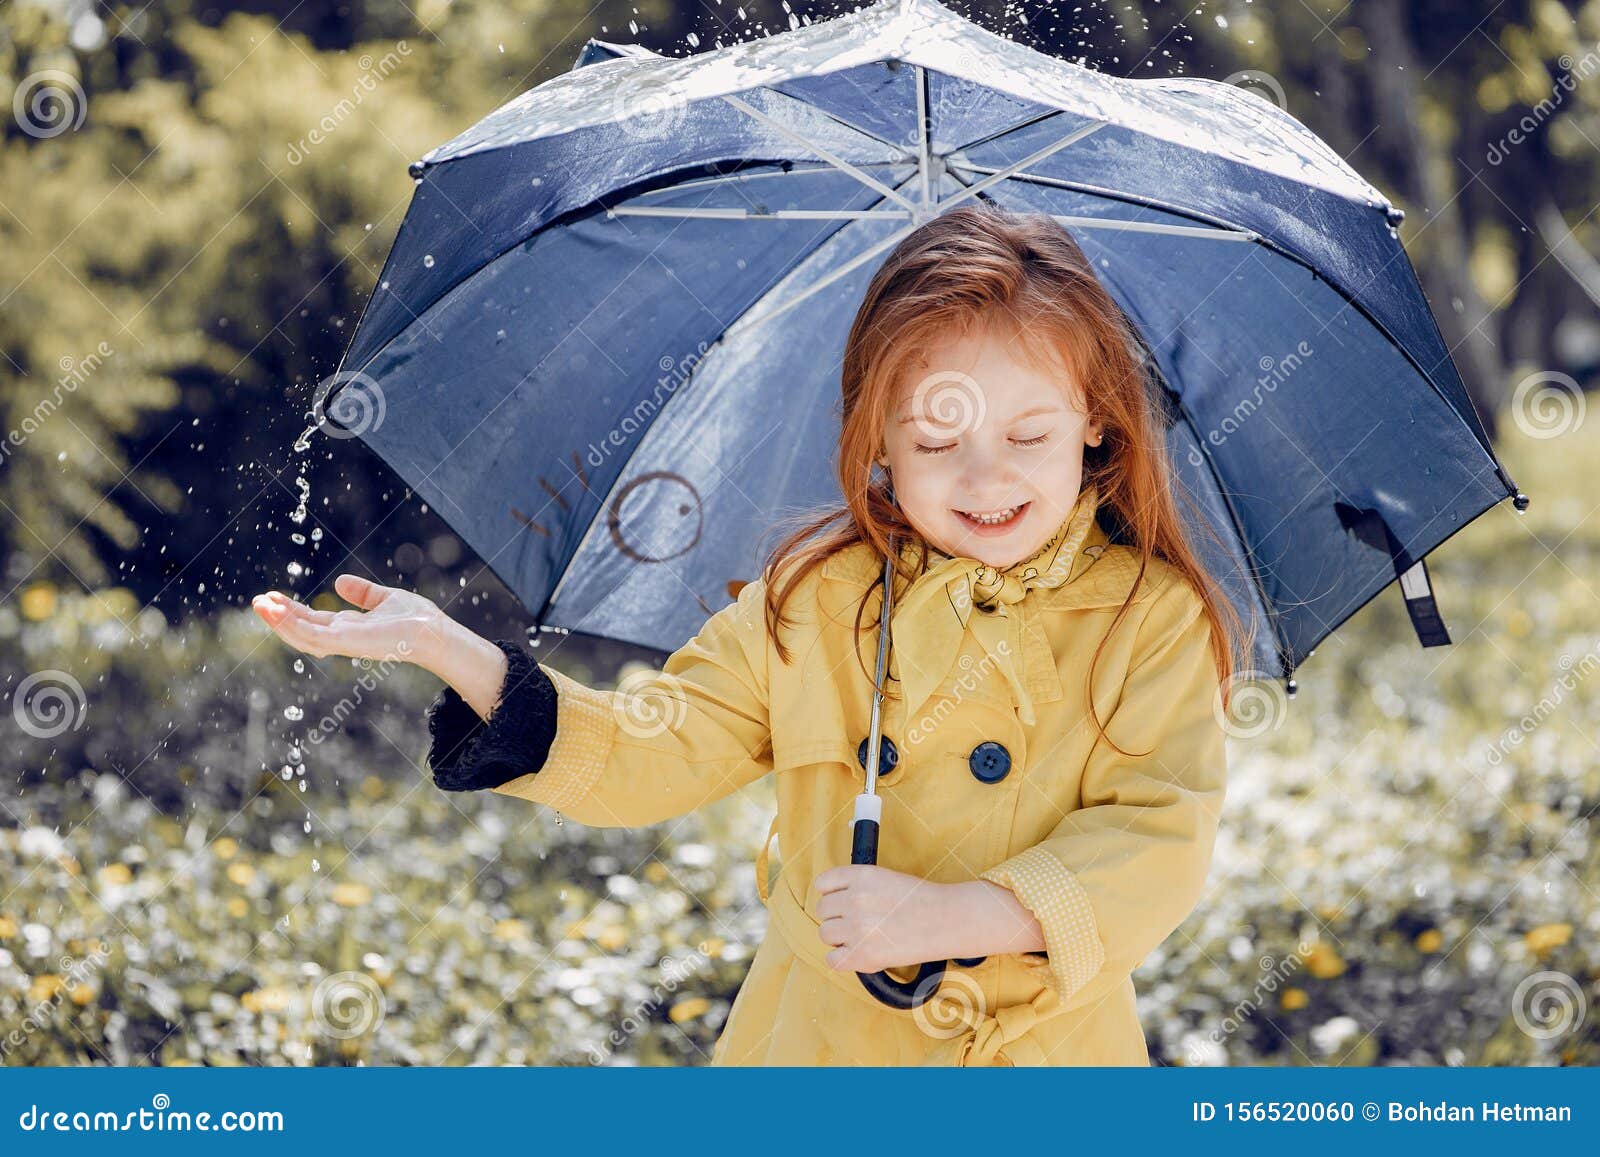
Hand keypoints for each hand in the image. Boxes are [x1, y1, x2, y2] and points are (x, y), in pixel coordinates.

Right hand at [252, 574, 441, 665]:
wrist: (434, 632)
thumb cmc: (417, 619)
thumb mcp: (384, 599)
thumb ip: (363, 593)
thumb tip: (340, 582)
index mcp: (348, 627)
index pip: (312, 620)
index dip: (291, 610)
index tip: (272, 597)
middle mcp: (342, 637)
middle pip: (302, 628)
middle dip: (278, 616)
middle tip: (257, 601)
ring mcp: (343, 642)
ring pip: (301, 635)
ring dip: (279, 621)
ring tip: (259, 605)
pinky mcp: (347, 642)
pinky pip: (313, 635)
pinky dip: (293, 625)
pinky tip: (277, 612)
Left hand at [814, 864, 951, 972]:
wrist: (945, 920)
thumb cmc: (919, 900)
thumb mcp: (884, 877)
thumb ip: (856, 886)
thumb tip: (833, 902)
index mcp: (860, 875)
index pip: (822, 884)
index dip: (832, 894)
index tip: (843, 902)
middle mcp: (855, 899)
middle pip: (822, 910)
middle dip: (837, 917)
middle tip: (858, 922)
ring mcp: (857, 928)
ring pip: (825, 934)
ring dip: (839, 938)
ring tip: (861, 937)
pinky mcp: (862, 955)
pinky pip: (832, 960)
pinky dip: (843, 960)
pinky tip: (859, 954)